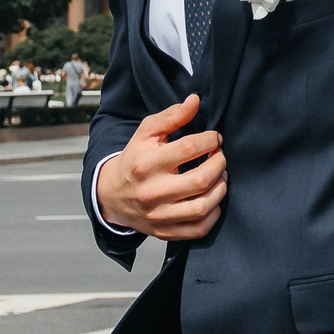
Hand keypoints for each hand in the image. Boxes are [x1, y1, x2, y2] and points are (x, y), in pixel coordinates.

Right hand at [94, 95, 226, 239]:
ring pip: (202, 207)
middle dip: (219, 164)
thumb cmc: (134, 160)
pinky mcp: (164, 232)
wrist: (112, 195)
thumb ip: (171, 116)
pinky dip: (213, 214)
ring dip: (220, 189)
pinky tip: (213, 199)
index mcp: (146, 164)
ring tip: (219, 176)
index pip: (188, 148)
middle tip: (220, 156)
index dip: (209, 140)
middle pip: (200, 180)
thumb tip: (195, 101)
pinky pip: (199, 229)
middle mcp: (152, 192)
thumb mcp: (146, 133)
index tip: (215, 138)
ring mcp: (158, 216)